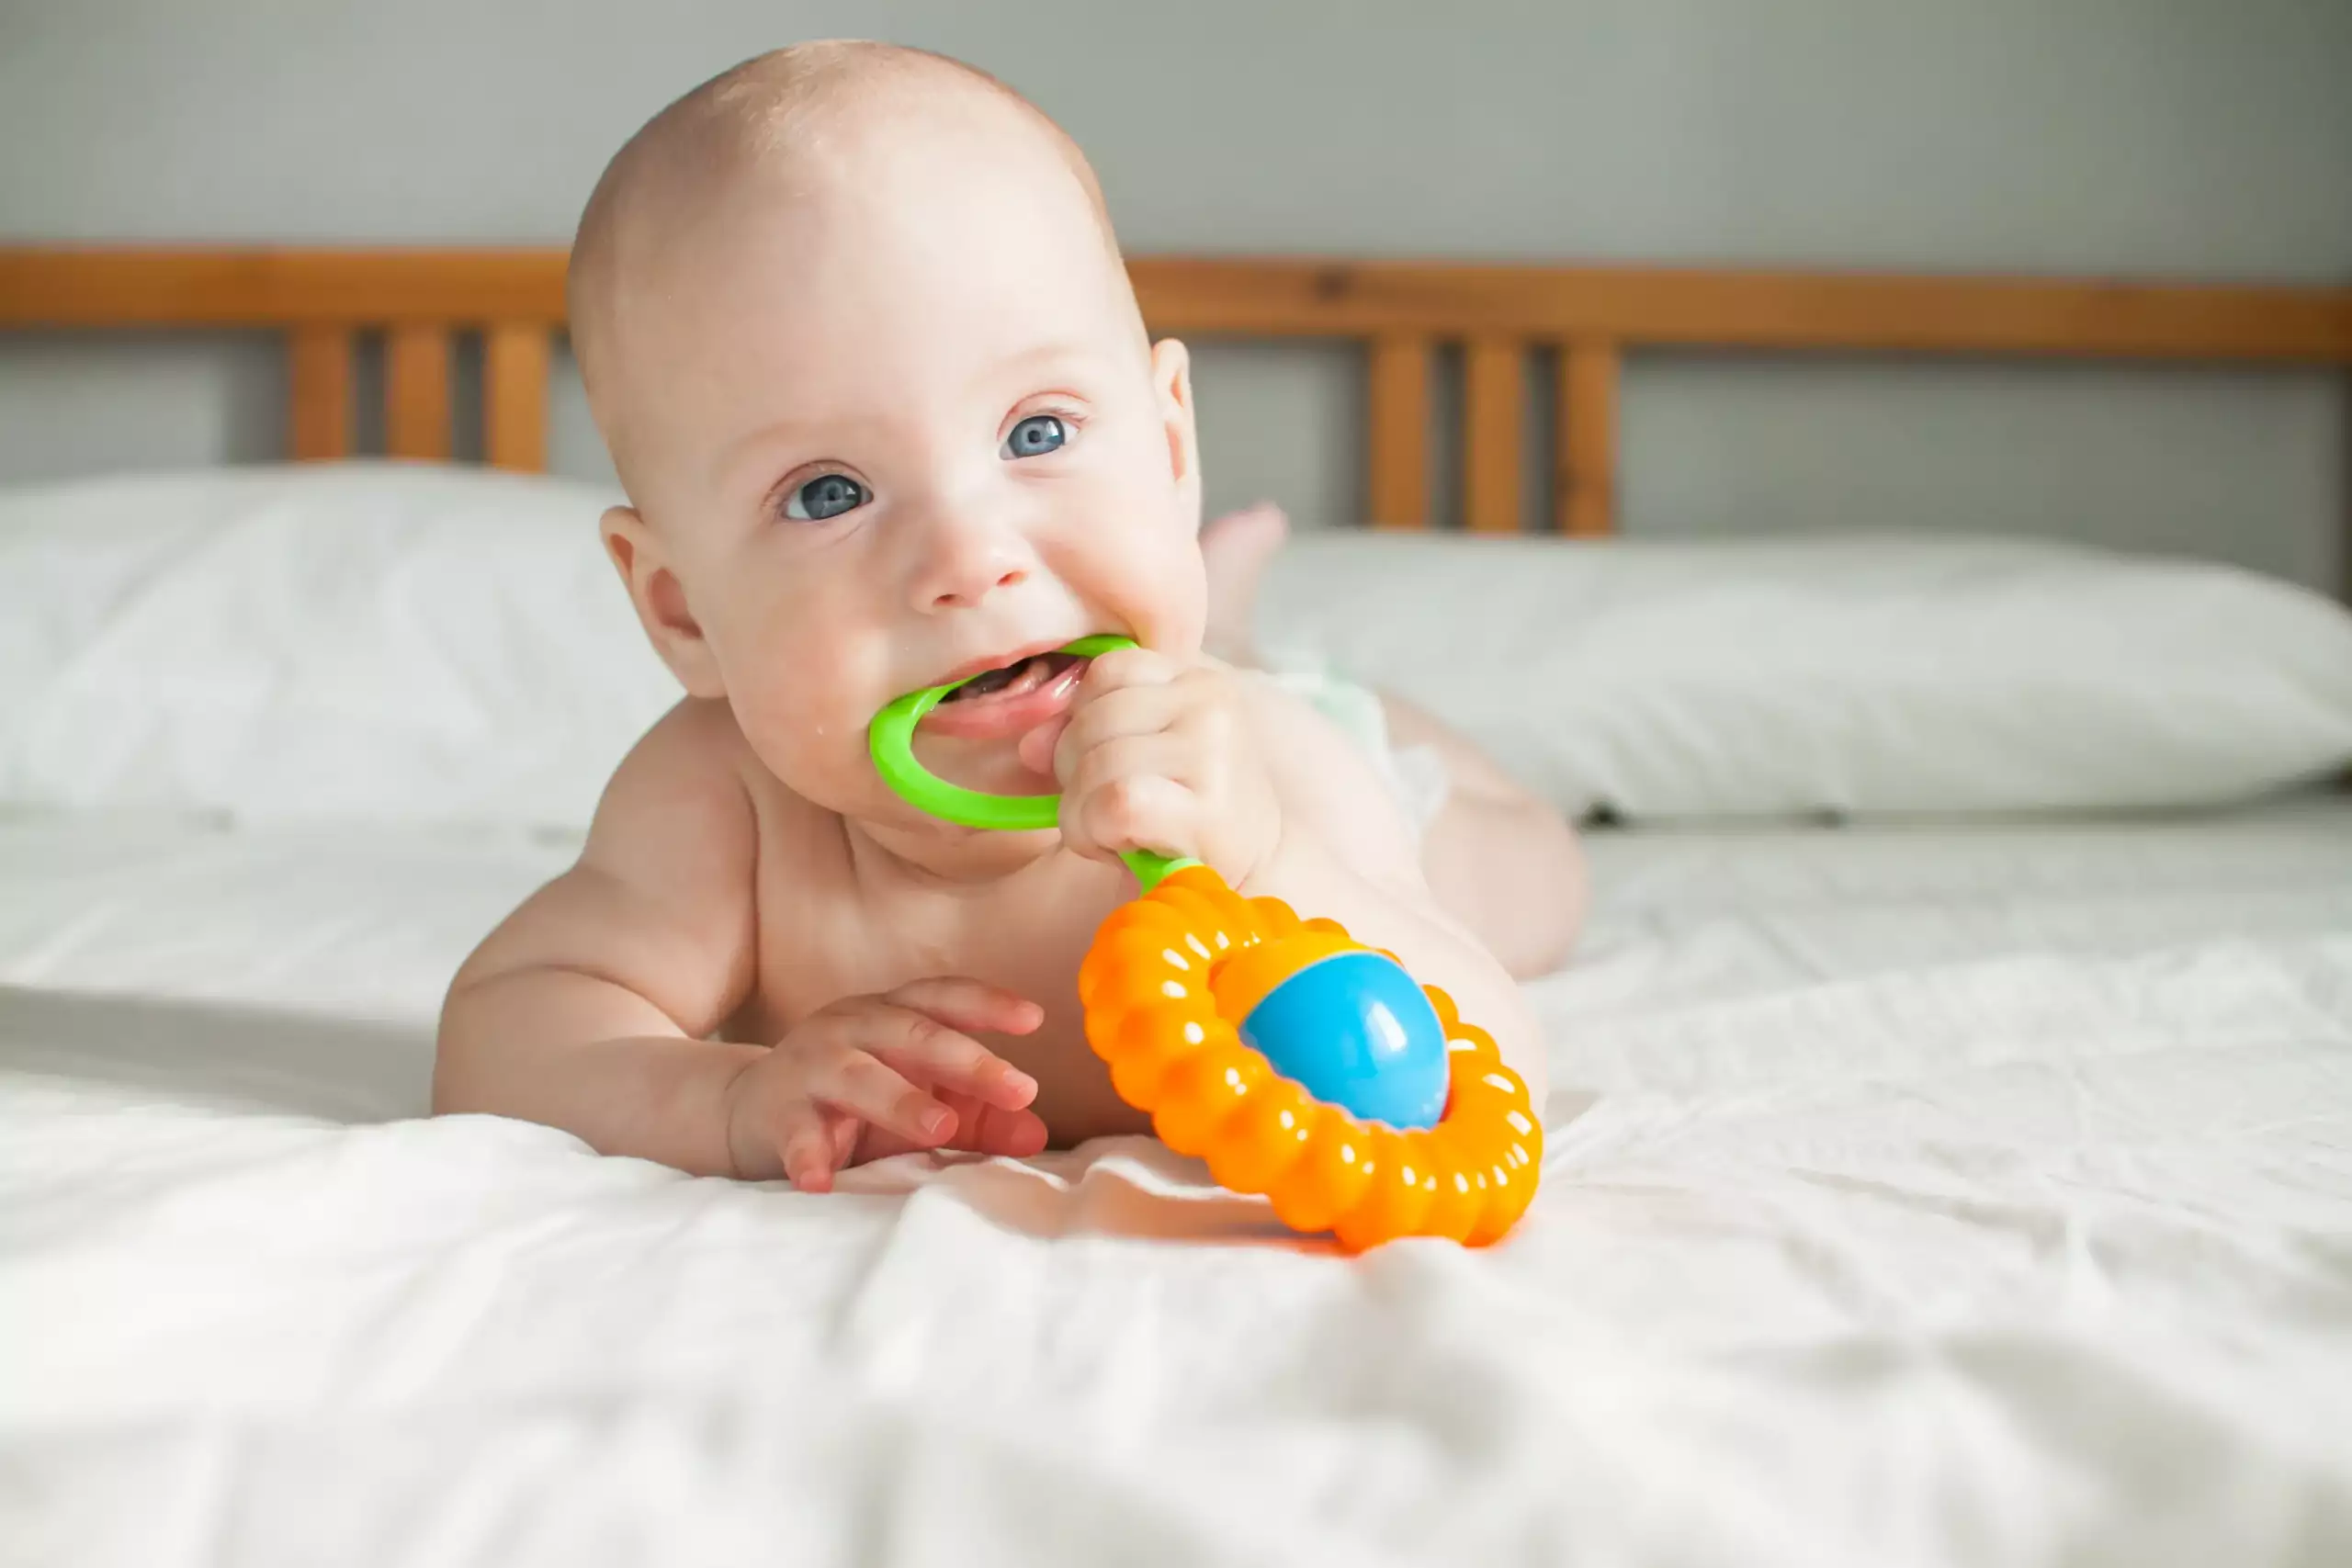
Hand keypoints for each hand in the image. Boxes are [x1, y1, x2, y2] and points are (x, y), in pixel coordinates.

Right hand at [722, 978, 1047, 1190]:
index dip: (987, 1004)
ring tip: (941, 1131)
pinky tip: (821, 1182)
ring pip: (859, 1076)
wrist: (750, 1110)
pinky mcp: (777, 1111)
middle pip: (912, 1032)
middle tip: (1016, 1089)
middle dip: (966, 1060)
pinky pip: (795, 1133)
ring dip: (902, 1102)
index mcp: (890, 1014)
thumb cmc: (852, 1103)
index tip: (1034, 1019)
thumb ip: (977, 1117)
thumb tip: (1036, 1132)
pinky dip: (807, 1157)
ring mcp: (811, 1066)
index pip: (942, 998)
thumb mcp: (918, 1102)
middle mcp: (851, 1027)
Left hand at [1024, 646, 1280, 885]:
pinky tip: (1119, 848)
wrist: (1252, 876)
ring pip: (1095, 763)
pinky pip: (1111, 804)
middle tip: (1107, 811)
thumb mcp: (1138, 757)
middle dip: (1075, 773)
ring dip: (1081, 813)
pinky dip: (1095, 833)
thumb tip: (1029, 745)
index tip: (1107, 762)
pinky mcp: (1206, 808)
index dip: (1083, 720)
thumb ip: (1082, 734)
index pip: (1106, 671)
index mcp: (1197, 680)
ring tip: (1115, 833)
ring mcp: (1213, 753)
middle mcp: (1209, 704)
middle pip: (1091, 718)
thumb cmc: (1186, 814)